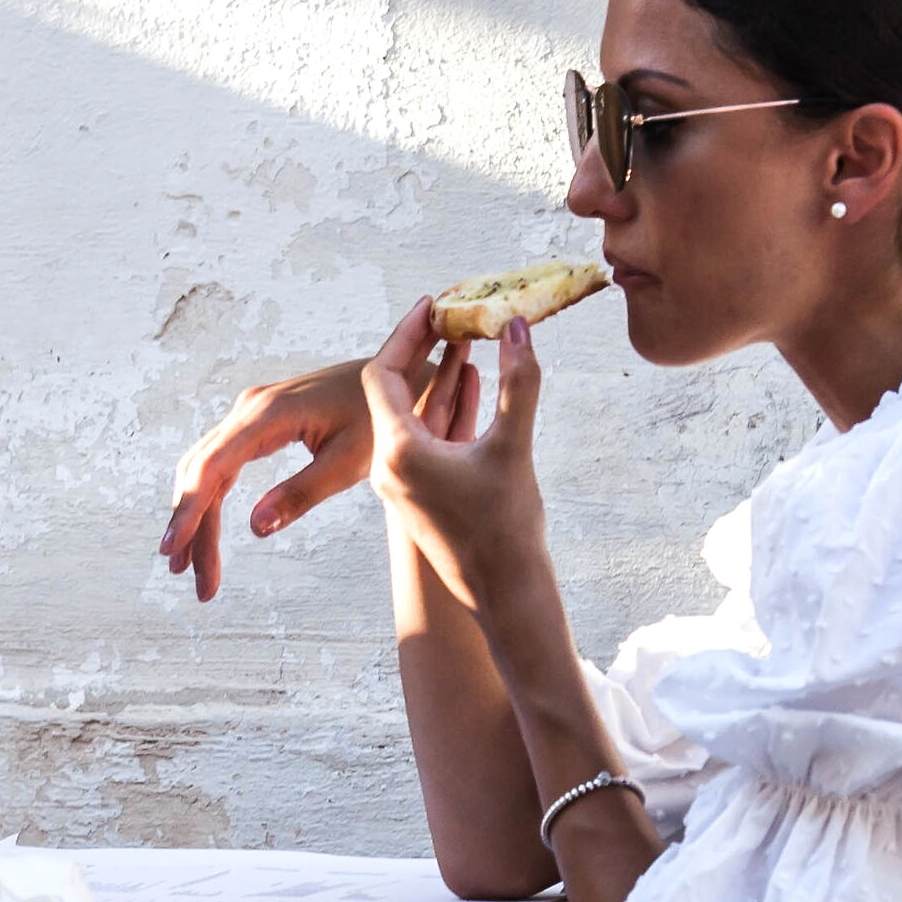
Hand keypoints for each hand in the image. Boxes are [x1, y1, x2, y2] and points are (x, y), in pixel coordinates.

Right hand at [161, 338, 450, 600]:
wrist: (401, 378)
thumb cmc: (383, 420)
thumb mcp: (350, 462)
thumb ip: (302, 494)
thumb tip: (254, 529)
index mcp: (270, 413)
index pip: (212, 466)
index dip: (189, 510)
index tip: (173, 548)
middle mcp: (251, 407)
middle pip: (201, 471)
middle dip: (189, 525)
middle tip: (186, 578)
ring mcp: (252, 412)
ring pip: (205, 468)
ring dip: (194, 516)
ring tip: (190, 569)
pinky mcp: (259, 421)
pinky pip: (221, 461)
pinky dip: (209, 497)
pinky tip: (205, 531)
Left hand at [361, 301, 546, 613]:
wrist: (505, 596)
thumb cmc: (506, 528)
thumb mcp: (513, 447)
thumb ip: (517, 383)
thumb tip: (516, 327)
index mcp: (399, 451)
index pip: (383, 374)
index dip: (407, 334)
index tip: (433, 305)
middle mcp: (391, 466)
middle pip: (393, 391)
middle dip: (423, 350)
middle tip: (448, 313)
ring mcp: (406, 483)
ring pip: (415, 415)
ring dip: (439, 377)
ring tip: (464, 337)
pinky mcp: (424, 495)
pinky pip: (429, 438)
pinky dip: (447, 408)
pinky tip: (471, 380)